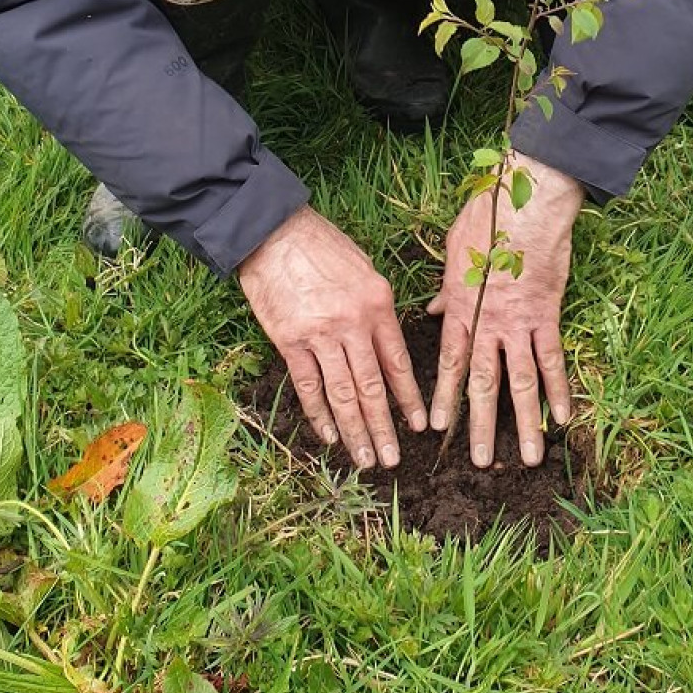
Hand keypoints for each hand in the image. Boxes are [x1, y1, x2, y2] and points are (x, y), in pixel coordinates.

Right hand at [237, 205, 426, 468]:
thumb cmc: (322, 246)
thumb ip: (378, 308)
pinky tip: (329, 436)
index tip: (418, 425)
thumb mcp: (365, 269)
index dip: (408, 397)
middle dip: (384, 427)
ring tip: (366, 459)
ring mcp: (320, 334)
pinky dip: (320, 415)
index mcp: (377, 304)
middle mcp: (353, 323)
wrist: (274, 233)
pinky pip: (309, 386)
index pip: (398, 361)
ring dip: (356, 431)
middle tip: (394, 459)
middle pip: (373, 386)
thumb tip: (388, 346)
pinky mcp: (290, 340)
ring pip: (343, 394)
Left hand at [428, 153, 581, 467]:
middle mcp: (488, 323)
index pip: (448, 361)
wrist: (526, 203)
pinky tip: (563, 418)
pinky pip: (553, 359)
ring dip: (525, 423)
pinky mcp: (549, 315)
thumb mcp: (453, 251)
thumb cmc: (487, 219)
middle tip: (481, 462)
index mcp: (460, 307)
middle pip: (483, 382)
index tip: (435, 427)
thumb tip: (432, 310)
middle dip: (481, 425)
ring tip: (529, 459)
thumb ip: (445, 288)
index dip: (442, 396)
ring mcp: (520, 322)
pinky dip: (559, 389)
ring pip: (521, 382)